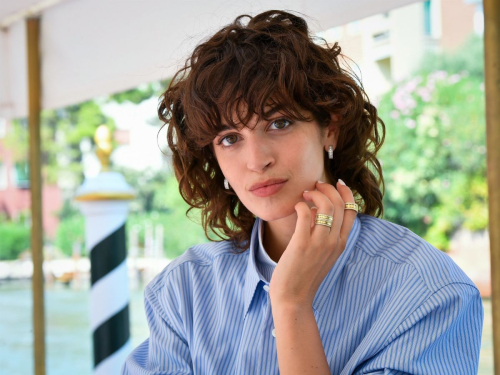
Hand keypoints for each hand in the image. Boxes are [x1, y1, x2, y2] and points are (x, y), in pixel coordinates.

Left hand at [268, 180, 356, 308]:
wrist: (294, 298)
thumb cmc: (304, 275)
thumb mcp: (323, 254)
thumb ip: (325, 235)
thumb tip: (319, 212)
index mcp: (341, 243)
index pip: (352, 210)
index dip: (346, 193)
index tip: (336, 183)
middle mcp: (334, 242)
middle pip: (339, 204)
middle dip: (327, 188)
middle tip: (314, 186)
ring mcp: (319, 243)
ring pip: (325, 206)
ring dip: (314, 193)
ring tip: (304, 194)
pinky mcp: (302, 244)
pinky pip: (305, 213)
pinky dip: (301, 205)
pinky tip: (296, 207)